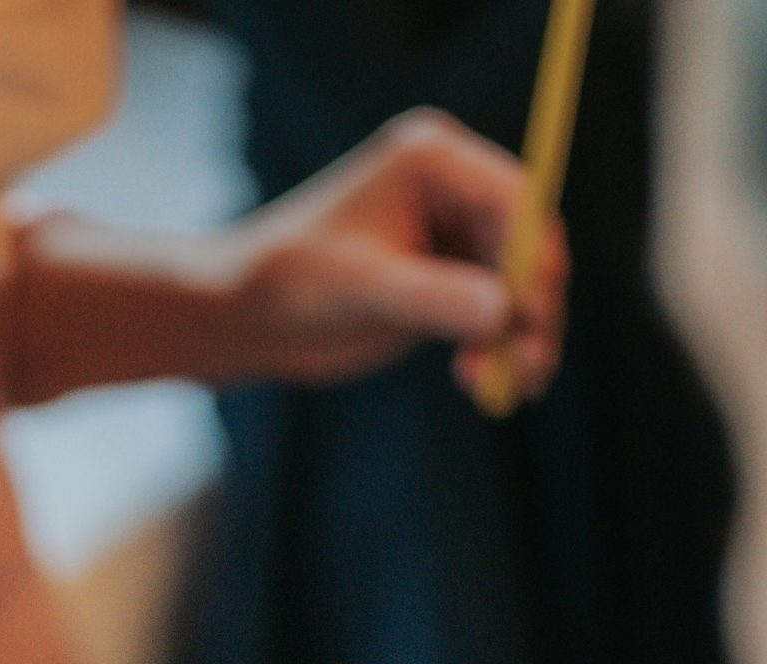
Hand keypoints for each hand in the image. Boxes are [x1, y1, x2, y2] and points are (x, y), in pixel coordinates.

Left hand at [219, 110, 567, 397]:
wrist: (245, 315)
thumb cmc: (290, 285)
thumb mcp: (365, 291)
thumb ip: (437, 299)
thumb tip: (507, 313)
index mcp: (434, 159)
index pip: (516, 201)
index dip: (534, 261)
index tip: (530, 321)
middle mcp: (451, 186)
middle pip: (526, 243)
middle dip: (532, 308)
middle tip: (531, 371)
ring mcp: (449, 231)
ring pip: (515, 282)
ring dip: (519, 336)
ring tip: (505, 388)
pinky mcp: (444, 276)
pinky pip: (491, 309)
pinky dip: (495, 346)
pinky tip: (479, 382)